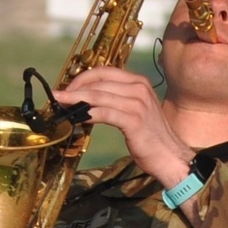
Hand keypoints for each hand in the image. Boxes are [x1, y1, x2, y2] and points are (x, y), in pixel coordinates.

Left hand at [53, 66, 191, 186]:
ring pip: (98, 96)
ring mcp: (137, 103)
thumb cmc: (149, 136)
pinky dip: (87, 114)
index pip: (104, 71)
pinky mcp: (134, 120)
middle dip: (74, 88)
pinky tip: (76, 117)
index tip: (67, 88)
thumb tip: (86, 100)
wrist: (170, 155)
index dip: (82, 78)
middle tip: (58, 97)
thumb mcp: (133, 111)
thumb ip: (115, 100)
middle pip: (98, 82)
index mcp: (138, 82)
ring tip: (61, 104)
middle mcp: (138, 88)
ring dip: (76, 100)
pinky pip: (104, 113)